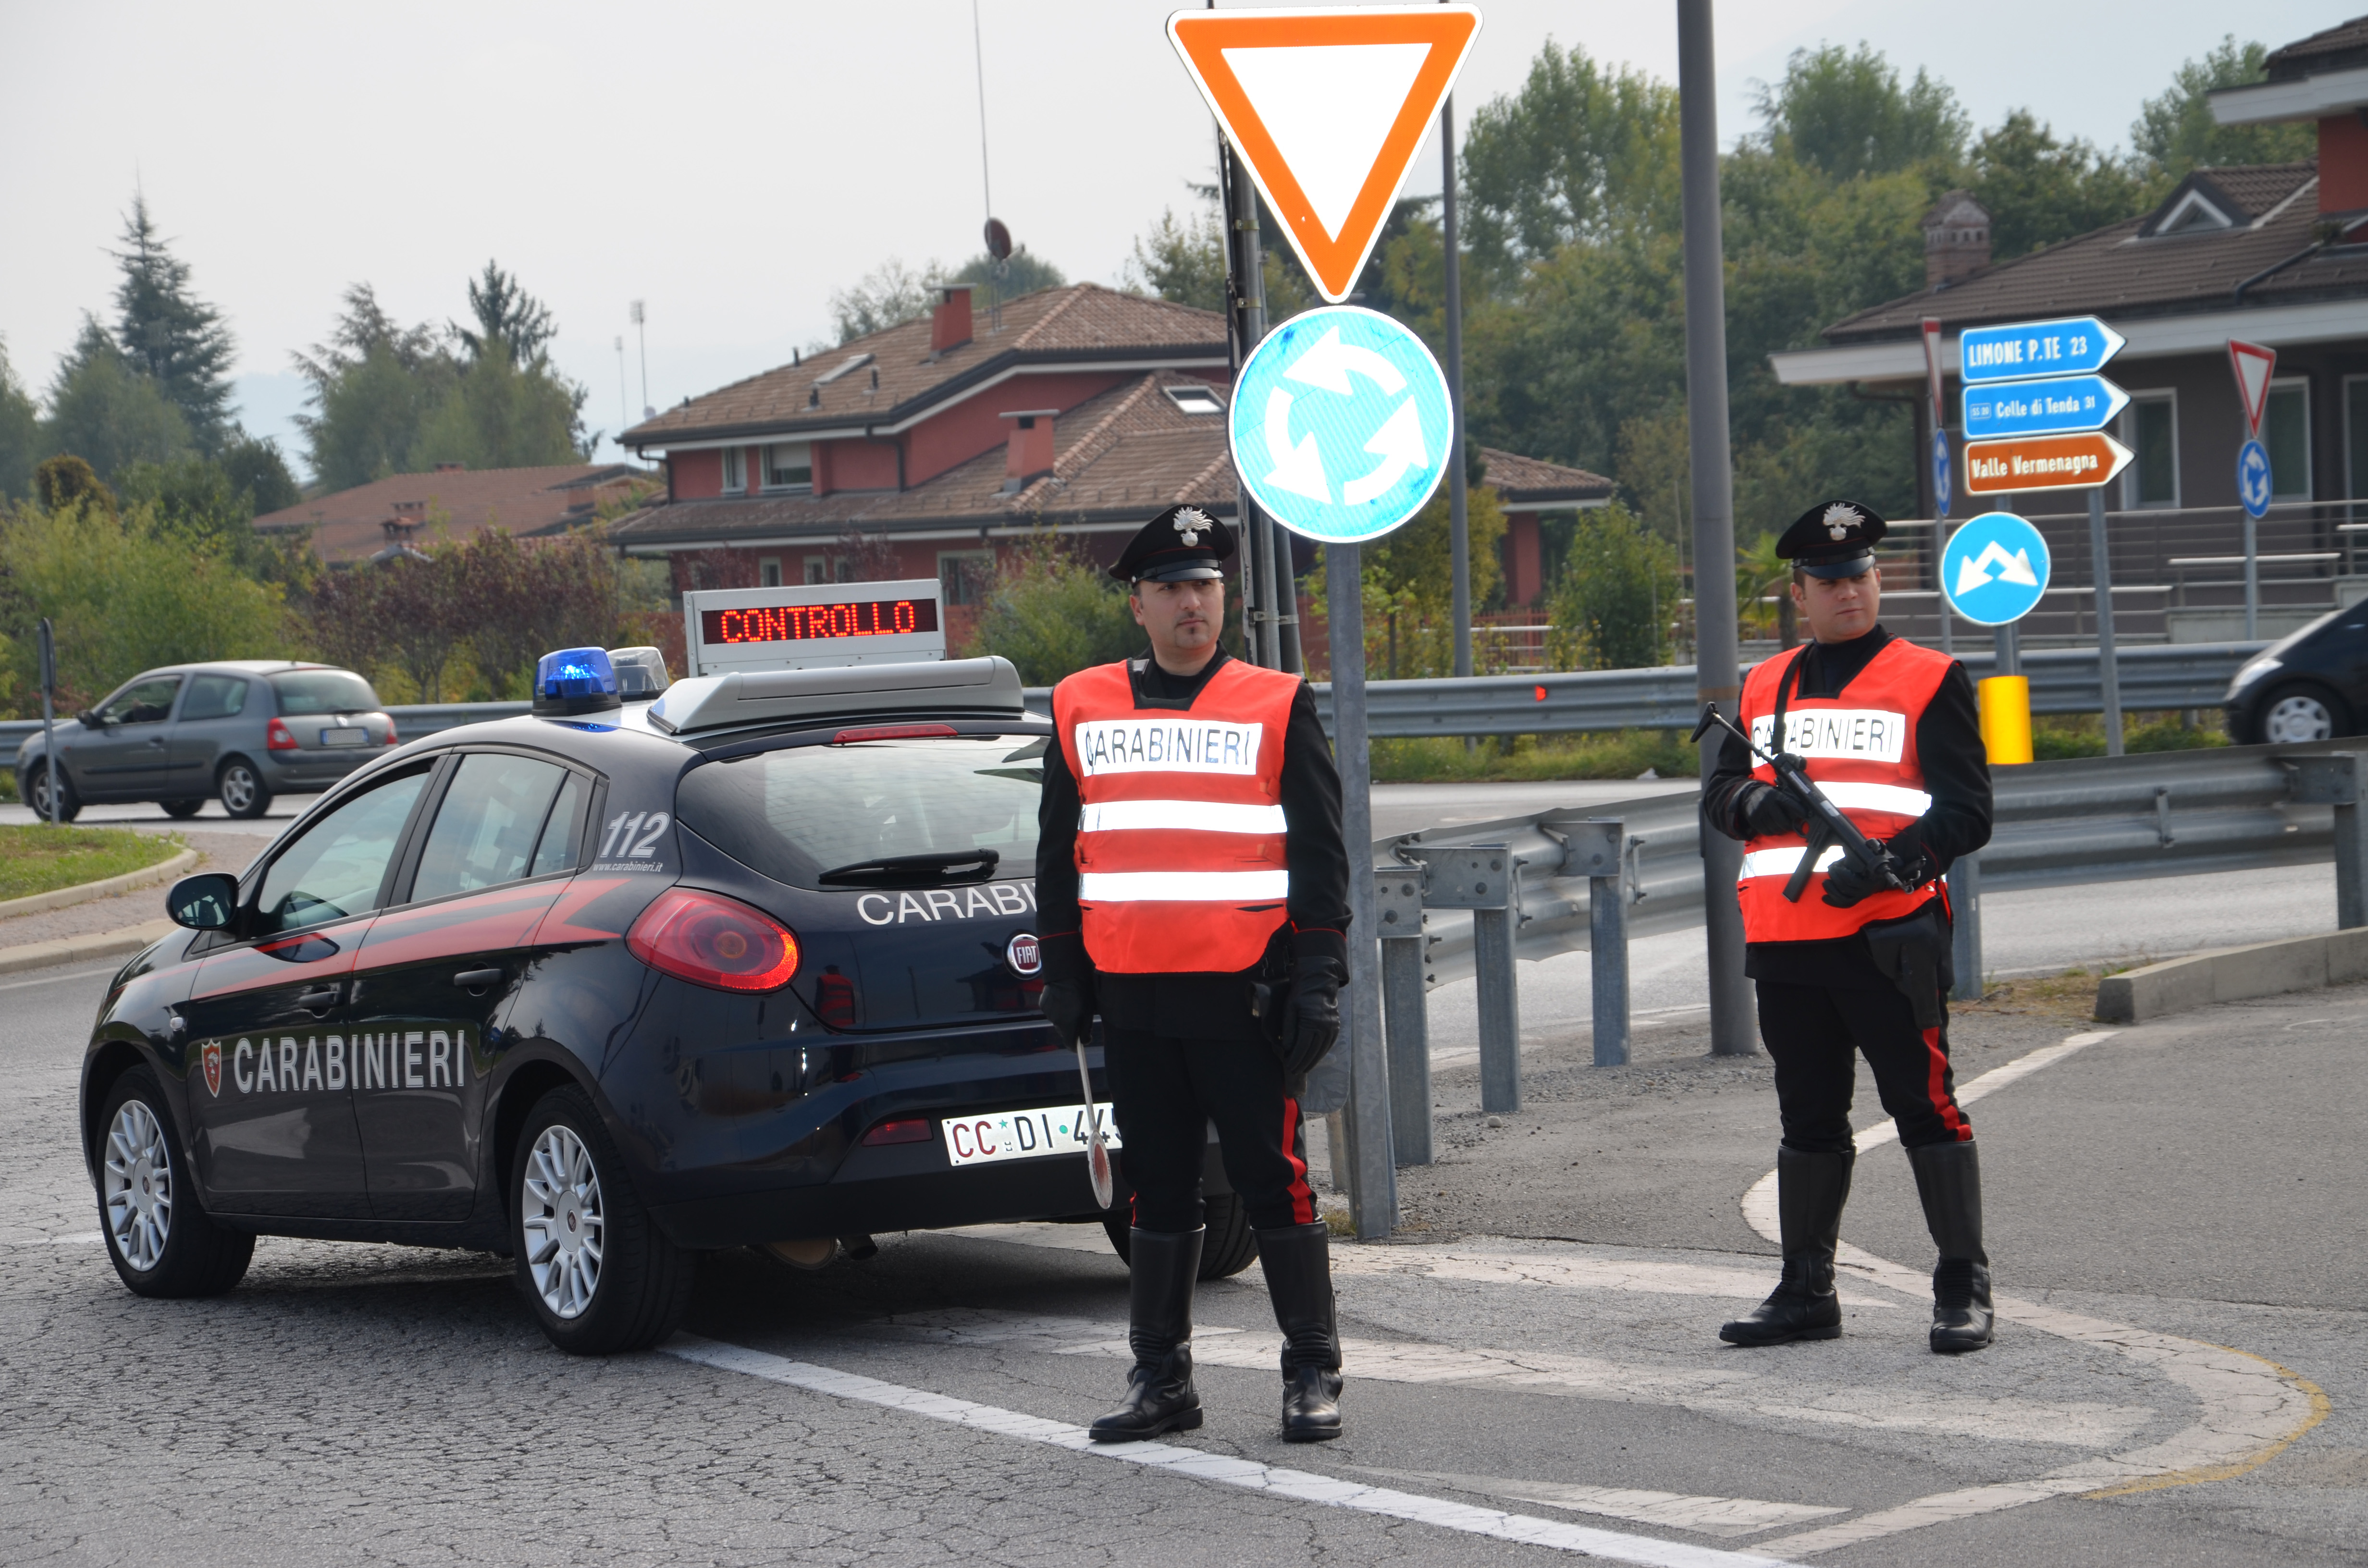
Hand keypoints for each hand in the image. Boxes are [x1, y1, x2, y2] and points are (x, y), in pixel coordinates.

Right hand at [1039, 978, 1094, 1044]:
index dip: (1075, 1046)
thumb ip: (1086, 1028)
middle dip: (1071, 1029)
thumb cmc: (1082, 991)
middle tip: (1080, 1018)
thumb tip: (1085, 1041)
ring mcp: (1048, 1012)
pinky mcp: (1043, 1004)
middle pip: (1064, 1032)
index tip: (1080, 1044)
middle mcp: (1055, 1021)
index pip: (1070, 1044)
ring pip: (1057, 1021)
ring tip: (1071, 1004)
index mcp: (1068, 1025)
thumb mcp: (1089, 1010)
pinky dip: (1057, 1009)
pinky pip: (1051, 1011)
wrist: (1066, 972)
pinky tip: (1063, 999)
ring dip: (1064, 1018)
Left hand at [1278, 959, 1342, 1078]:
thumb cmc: (1300, 995)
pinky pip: (1328, 1044)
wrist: (1319, 983)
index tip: (1289, 1066)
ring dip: (1312, 1061)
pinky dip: (1321, 1053)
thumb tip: (1287, 1047)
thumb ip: (1289, 1028)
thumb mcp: (1290, 1009)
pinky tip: (1314, 1058)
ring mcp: (1332, 1028)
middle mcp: (1324, 1027)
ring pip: (1322, 1050)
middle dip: (1303, 1063)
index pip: (1302, 1047)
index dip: (1295, 1059)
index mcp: (1311, 1022)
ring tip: (1304, 1069)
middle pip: (1313, 1051)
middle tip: (1294, 1071)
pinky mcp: (1336, 1027)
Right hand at [1741, 782, 1810, 837]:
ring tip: (1782, 828)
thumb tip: (1802, 812)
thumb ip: (1787, 800)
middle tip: (1791, 826)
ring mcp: (1758, 811)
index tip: (1805, 815)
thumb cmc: (1768, 795)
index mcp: (1774, 795)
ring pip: (1774, 828)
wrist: (1748, 794)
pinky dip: (1772, 832)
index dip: (1798, 809)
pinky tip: (1773, 829)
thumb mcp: (1777, 793)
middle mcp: (1766, 802)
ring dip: (1780, 830)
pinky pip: (1766, 831)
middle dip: (1789, 826)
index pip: (1789, 802)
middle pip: (1782, 820)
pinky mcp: (1753, 819)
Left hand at [1820, 845, 1903, 907]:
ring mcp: (1861, 896)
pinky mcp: (1856, 900)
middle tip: (1830, 869)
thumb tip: (1862, 845)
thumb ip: (1865, 852)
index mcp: (1869, 878)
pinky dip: (1833, 902)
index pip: (1853, 880)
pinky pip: (1844, 904)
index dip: (1842, 874)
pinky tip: (1824, 898)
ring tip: (1825, 881)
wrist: (1880, 877)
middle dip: (1835, 878)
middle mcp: (1866, 890)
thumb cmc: (1870, 865)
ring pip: (1844, 897)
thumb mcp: (1868, 857)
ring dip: (1832, 889)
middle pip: (1846, 888)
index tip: (1835, 865)